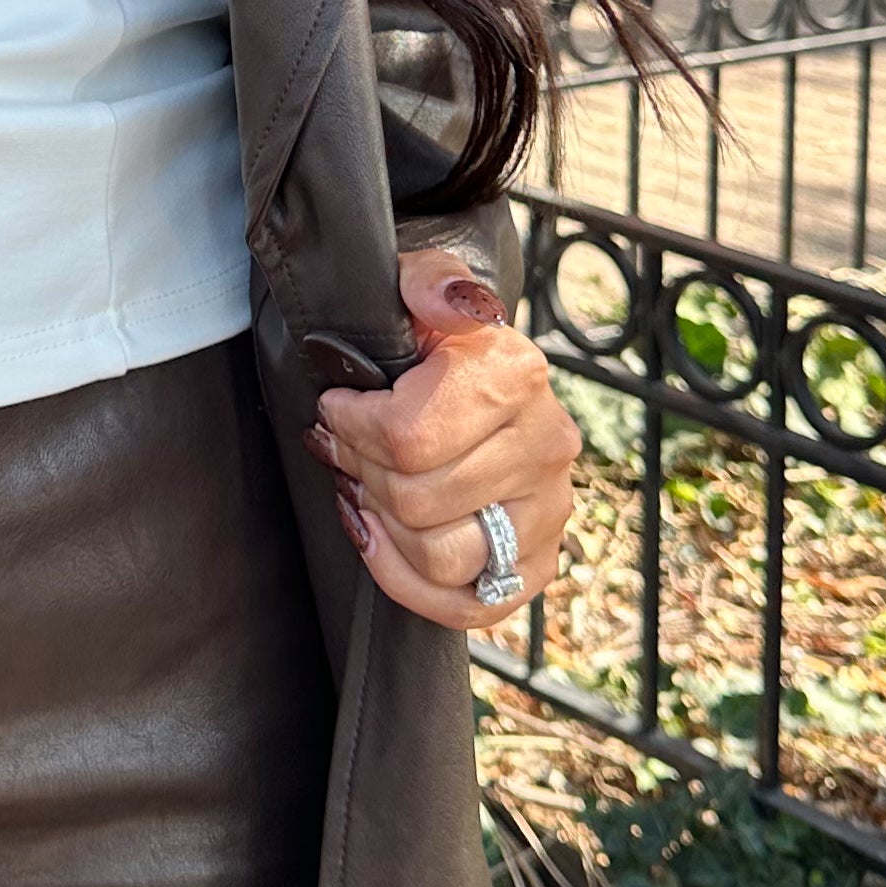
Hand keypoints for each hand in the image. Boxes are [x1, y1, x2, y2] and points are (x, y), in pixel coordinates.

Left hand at [305, 244, 577, 632]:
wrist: (469, 369)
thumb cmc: (426, 333)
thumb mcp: (416, 284)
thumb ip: (429, 282)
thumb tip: (452, 306)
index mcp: (516, 374)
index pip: (407, 437)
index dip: (350, 429)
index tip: (336, 409)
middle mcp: (547, 443)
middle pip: (417, 500)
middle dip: (361, 473)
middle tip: (343, 450)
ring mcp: (548, 509)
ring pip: (442, 555)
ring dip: (384, 527)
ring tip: (364, 489)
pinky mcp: (537, 562)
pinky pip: (467, 605)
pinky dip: (408, 581)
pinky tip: (380, 538)